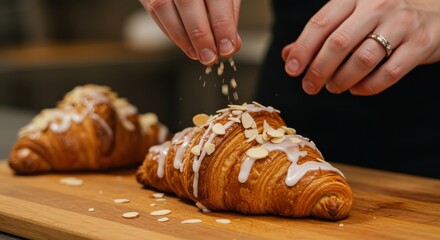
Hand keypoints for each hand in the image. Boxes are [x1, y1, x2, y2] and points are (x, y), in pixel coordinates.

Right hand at [140, 0, 241, 65]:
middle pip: (188, 2)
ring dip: (182, 38)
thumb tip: (231, 45)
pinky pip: (154, 11)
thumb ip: (228, 15)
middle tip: (209, 57)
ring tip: (196, 54)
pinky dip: (170, 32)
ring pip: (164, 7)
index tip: (227, 49)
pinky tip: (184, 44)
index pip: (217, 0)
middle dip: (200, 36)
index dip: (223, 26)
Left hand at [282, 0, 439, 94]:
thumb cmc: (382, 19)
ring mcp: (401, 23)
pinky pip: (389, 73)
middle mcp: (377, 5)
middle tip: (310, 86)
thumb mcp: (350, 18)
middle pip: (339, 42)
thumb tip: (288, 55)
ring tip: (334, 87)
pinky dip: (368, 86)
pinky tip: (357, 89)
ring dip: (342, 80)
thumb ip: (320, 36)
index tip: (292, 69)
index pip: (321, 23)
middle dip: (318, 70)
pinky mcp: (420, 44)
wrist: (434, 14)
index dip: (302, 49)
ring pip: (363, 59)